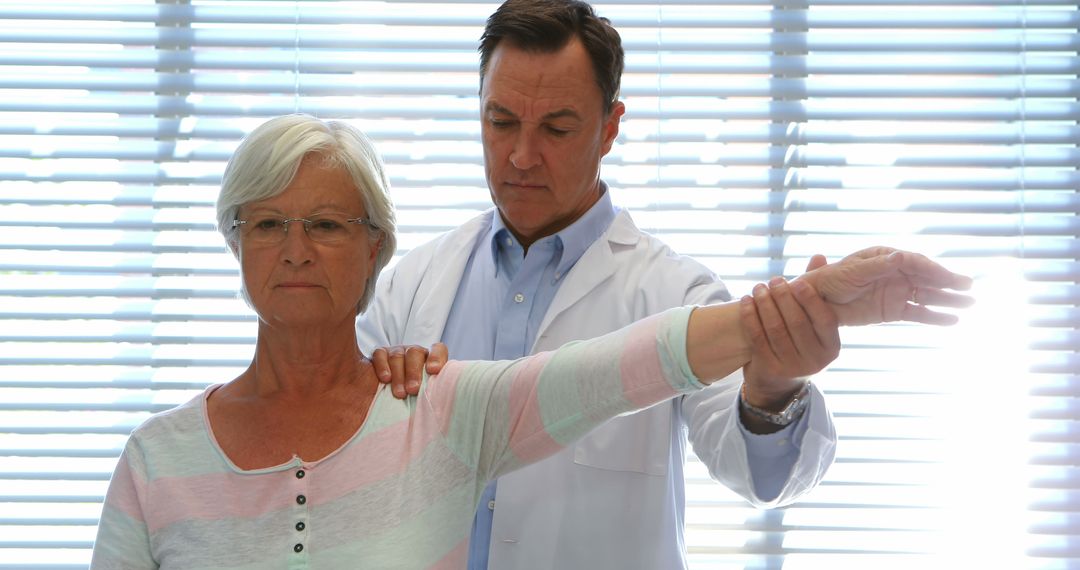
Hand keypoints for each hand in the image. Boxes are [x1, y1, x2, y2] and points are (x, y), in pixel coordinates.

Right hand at [371, 343, 448, 398]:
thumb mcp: (425, 395)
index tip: (433, 371)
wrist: (386, 406)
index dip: (436, 357)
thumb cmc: (412, 400)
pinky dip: (382, 366)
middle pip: (415, 352)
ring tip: (400, 393)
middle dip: (414, 372)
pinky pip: (380, 354)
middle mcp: (413, 353)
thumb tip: (446, 397)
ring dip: (399, 375)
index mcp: (429, 360)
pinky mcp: (379, 354)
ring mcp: (396, 352)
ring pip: (397, 355)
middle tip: (413, 390)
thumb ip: (434, 391)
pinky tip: (386, 379)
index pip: (438, 350)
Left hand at [739, 273, 839, 431]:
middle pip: (797, 323)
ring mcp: (792, 367)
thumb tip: (818, 257)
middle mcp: (815, 360)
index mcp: (832, 347)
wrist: (778, 381)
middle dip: (783, 297)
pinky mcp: (769, 368)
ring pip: (775, 329)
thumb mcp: (811, 323)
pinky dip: (750, 317)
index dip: (810, 299)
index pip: (824, 320)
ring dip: (764, 304)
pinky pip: (757, 337)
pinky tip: (746, 301)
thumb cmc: (798, 341)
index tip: (798, 282)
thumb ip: (815, 290)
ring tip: (758, 287)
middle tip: (774, 280)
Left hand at [797, 247, 973, 325]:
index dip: (932, 269)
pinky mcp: (893, 310)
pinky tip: (953, 320)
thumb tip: (901, 257)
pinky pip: (918, 313)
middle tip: (969, 287)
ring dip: (948, 299)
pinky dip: (934, 317)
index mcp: (886, 258)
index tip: (948, 277)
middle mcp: (896, 273)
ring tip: (970, 304)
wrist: (816, 303)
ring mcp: (896, 292)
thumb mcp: (852, 272)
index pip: (914, 262)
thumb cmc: (831, 280)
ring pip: (927, 295)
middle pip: (927, 277)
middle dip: (948, 282)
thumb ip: (877, 266)